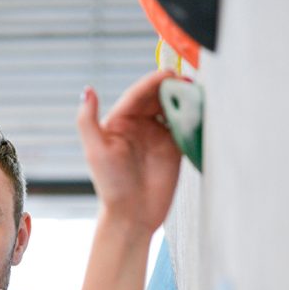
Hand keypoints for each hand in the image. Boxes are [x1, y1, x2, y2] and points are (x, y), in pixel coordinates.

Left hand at [77, 70, 183, 232]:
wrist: (133, 214)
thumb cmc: (110, 185)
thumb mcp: (95, 151)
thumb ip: (88, 120)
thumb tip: (88, 90)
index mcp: (119, 121)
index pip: (138, 94)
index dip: (153, 82)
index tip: (169, 75)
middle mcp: (138, 124)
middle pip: (157, 97)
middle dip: (171, 86)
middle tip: (187, 81)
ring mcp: (157, 135)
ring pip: (172, 108)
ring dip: (183, 98)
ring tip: (196, 91)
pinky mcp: (173, 147)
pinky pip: (184, 125)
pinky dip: (192, 116)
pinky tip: (200, 109)